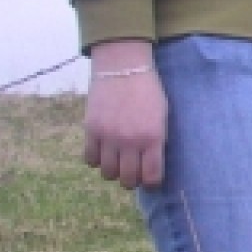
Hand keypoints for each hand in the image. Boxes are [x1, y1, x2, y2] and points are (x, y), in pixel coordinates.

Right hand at [82, 39, 167, 189]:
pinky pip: (90, 159)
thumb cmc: (148, 92)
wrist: (123, 68)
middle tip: (134, 172)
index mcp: (153, 137)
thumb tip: (151, 166)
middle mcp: (130, 141)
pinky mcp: (91, 130)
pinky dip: (96, 160)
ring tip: (118, 161)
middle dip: (132, 180)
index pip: (151, 176)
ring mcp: (108, 137)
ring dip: (114, 171)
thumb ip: (157, 141)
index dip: (152, 182)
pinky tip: (103, 151)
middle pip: (127, 179)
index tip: (151, 179)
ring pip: (107, 173)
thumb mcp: (162, 117)